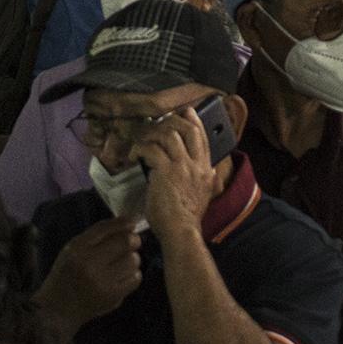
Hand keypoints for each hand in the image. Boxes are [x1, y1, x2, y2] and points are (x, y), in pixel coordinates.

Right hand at [38, 217, 143, 329]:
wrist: (57, 309)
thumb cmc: (65, 274)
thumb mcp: (72, 249)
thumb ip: (98, 235)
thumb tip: (129, 223)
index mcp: (77, 248)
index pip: (106, 228)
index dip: (124, 223)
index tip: (133, 222)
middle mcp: (89, 264)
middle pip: (125, 243)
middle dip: (132, 240)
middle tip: (131, 243)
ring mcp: (102, 282)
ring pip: (133, 260)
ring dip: (131, 259)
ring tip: (121, 263)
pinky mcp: (112, 297)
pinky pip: (135, 278)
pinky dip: (132, 275)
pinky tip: (121, 277)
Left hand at [132, 108, 220, 241]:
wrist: (182, 232)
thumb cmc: (187, 219)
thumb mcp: (204, 195)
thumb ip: (206, 181)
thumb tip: (209, 173)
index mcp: (206, 170)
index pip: (202, 138)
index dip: (194, 121)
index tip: (186, 111)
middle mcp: (196, 165)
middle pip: (187, 129)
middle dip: (170, 121)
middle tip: (156, 124)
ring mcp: (182, 166)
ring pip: (168, 134)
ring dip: (151, 133)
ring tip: (141, 140)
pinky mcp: (165, 171)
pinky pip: (150, 149)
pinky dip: (140, 148)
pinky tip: (133, 155)